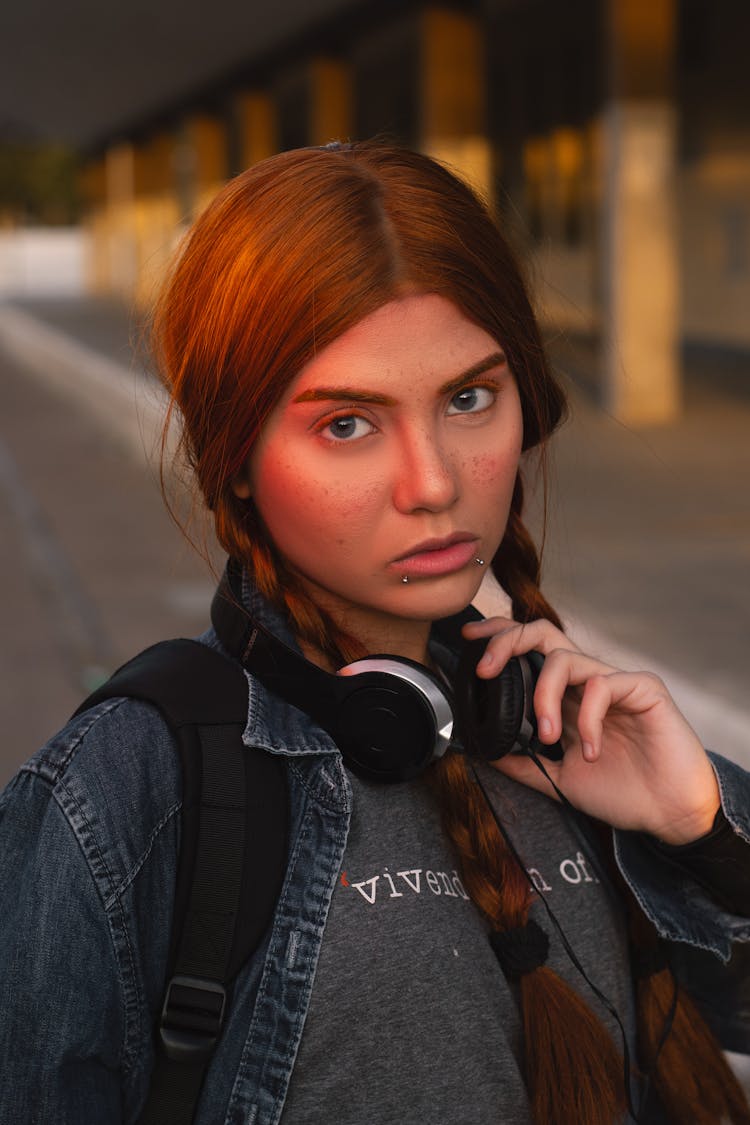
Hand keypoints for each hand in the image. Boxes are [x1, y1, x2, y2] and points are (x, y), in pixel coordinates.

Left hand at [462, 616, 720, 844]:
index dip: (501, 636)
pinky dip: (587, 719)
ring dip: (544, 697)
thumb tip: (481, 750)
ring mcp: (616, 681)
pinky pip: (602, 685)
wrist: (669, 815)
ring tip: (547, 737)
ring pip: (566, 658)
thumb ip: (522, 763)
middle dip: (508, 643)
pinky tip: (589, 750)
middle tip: (486, 672)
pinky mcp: (644, 688)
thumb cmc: (622, 792)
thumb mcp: (558, 780)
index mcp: (568, 696)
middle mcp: (588, 681)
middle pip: (543, 633)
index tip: (469, 638)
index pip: (531, 649)